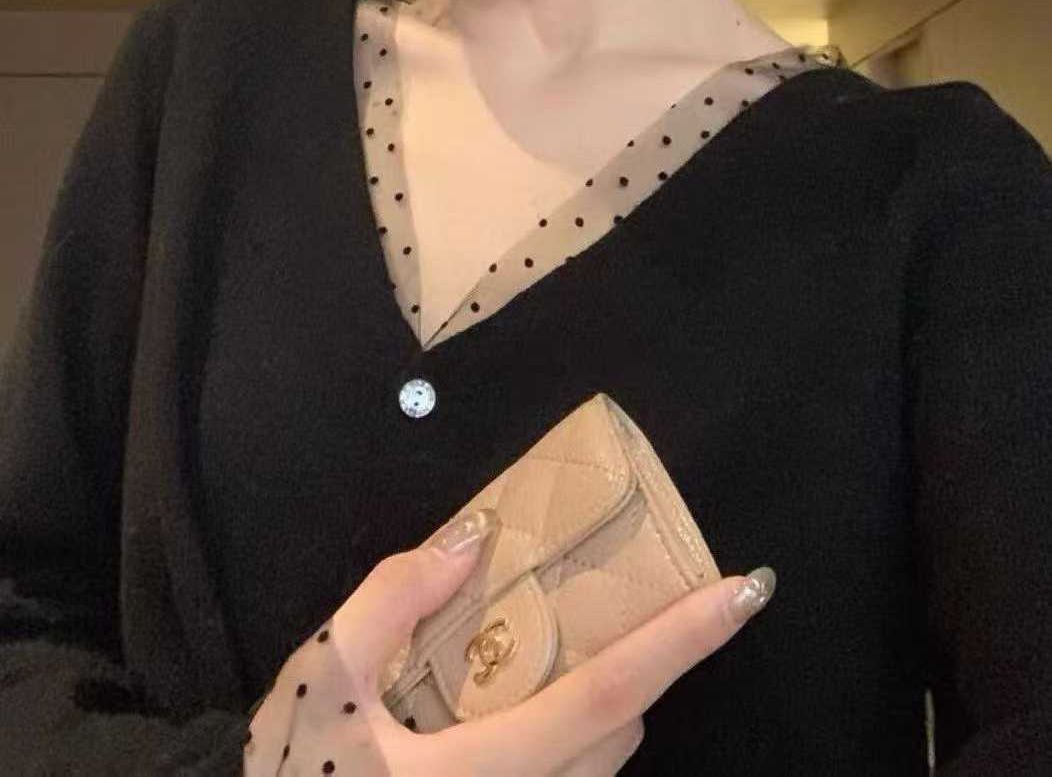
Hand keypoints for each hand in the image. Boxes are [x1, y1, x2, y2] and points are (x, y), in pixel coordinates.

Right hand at [244, 508, 774, 775]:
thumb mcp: (318, 680)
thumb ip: (390, 600)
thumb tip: (471, 539)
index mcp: (483, 772)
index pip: (607, 695)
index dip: (682, 639)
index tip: (746, 590)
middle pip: (617, 733)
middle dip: (630, 667)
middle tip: (604, 606)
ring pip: (597, 766)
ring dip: (597, 705)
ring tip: (546, 651)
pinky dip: (568, 736)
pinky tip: (509, 708)